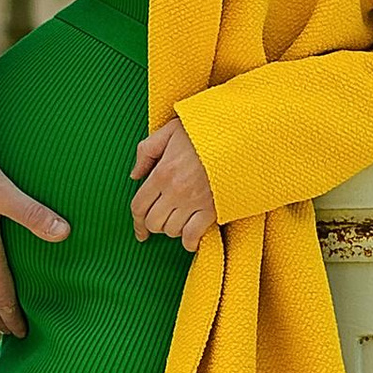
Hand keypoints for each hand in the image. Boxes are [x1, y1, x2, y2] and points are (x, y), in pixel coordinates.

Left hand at [130, 119, 216, 249]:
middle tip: (161, 221)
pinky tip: (190, 239)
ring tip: (178, 221)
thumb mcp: (169, 131)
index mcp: (161, 173)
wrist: (238, 136)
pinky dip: (189, 241)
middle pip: (153, 222)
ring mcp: (193, 202)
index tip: (139, 230)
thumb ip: (146, 151)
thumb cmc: (204, 131)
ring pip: (172, 230)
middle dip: (153, 225)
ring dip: (172, 229)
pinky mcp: (212, 209)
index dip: (136, 222)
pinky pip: (193, 235)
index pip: (139, 206)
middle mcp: (174, 191)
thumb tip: (134, 175)